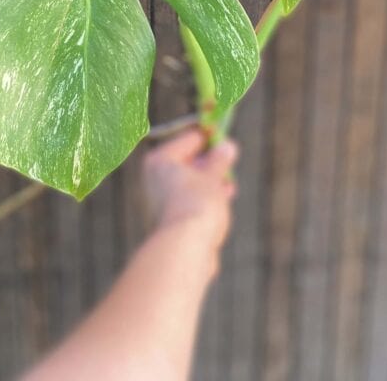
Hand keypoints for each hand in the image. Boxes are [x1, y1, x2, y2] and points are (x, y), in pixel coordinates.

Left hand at [142, 128, 238, 273]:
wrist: (186, 249)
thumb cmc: (198, 204)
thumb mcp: (213, 176)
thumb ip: (219, 160)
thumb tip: (227, 146)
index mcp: (161, 159)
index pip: (191, 138)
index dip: (212, 138)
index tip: (228, 139)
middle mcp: (157, 177)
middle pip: (190, 162)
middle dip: (212, 164)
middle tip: (229, 162)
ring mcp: (163, 199)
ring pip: (192, 183)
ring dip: (211, 183)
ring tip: (229, 187)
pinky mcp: (172, 218)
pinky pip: (192, 200)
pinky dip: (206, 200)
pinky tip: (222, 202)